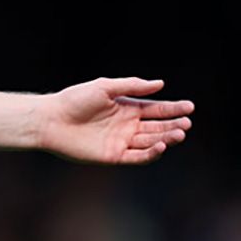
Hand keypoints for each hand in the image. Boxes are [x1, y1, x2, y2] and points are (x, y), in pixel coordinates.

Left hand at [40, 77, 193, 164]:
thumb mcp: (104, 87)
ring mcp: (121, 141)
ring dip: (167, 138)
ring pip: (151, 141)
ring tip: (179, 132)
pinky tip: (161, 145)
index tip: (189, 107)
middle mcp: (126, 125)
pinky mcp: (114, 156)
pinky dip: (152, 152)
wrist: (51, 119)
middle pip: (157, 126)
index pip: (155, 109)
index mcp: (125, 108)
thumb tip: (159, 83)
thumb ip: (131, 86)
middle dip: (173, 124)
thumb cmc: (74, 99)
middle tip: (187, 122)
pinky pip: (138, 156)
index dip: (173, 108)